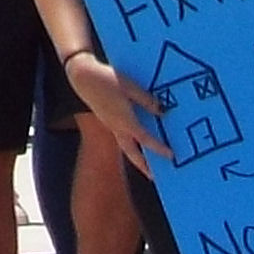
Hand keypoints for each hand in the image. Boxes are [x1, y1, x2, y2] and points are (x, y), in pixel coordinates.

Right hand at [66, 51, 170, 174]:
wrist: (82, 77)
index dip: (159, 149)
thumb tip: (163, 112)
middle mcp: (117, 127)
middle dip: (143, 165)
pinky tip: (137, 142)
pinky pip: (122, 138)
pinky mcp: (107, 120)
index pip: (145, 140)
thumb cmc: (106, 79)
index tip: (172, 156)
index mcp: (124, 120)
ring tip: (148, 164)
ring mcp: (110, 125)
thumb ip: (147, 100)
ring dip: (137, 157)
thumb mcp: (130, 86)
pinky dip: (132, 145)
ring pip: (126, 147)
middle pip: (131, 153)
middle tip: (154, 176)